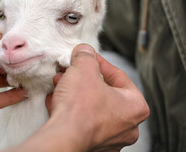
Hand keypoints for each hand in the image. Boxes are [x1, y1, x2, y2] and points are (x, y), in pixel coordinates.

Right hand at [15, 44, 148, 151]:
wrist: (63, 137)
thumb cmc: (80, 107)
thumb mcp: (83, 69)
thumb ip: (86, 56)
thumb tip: (84, 51)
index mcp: (135, 106)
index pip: (117, 75)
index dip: (98, 62)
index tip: (85, 56)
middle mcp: (127, 126)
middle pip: (104, 92)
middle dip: (84, 79)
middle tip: (71, 70)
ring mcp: (110, 139)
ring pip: (92, 107)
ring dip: (75, 93)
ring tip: (61, 84)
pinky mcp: (91, 145)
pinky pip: (82, 122)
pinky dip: (71, 110)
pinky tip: (57, 101)